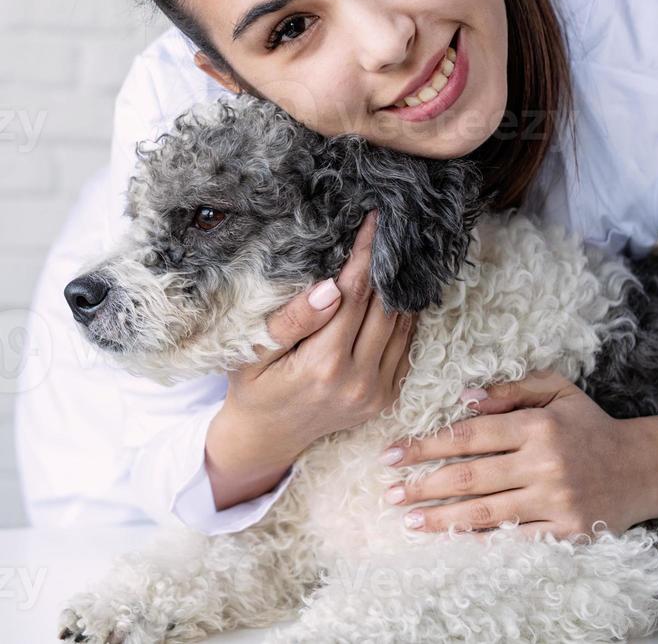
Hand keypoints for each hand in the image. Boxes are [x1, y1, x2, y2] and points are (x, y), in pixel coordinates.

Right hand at [206, 210, 417, 510]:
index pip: (354, 295)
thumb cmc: (253, 387)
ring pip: (402, 325)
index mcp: (323, 366)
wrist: (267, 436)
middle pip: (385, 306)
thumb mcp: (254, 353)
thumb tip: (330, 289)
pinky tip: (394, 290)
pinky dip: (404, 316)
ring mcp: (377, 393)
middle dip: (388, 263)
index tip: (375, 220)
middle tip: (391, 226)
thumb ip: (291, 321)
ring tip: (397, 251)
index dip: (366, 254)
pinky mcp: (386, 398)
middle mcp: (358, 381)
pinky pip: (405, 346)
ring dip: (401, 287)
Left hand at [380, 369, 657, 538]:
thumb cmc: (591, 425)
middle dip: (423, 485)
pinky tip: (451, 539)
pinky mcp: (567, 531)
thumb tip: (464, 398)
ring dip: (442, 518)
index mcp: (537, 426)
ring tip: (410, 519)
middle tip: (391, 492)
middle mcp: (545, 464)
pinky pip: (514, 538)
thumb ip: (510, 390)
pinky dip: (480, 540)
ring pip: (486, 512)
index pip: (467, 436)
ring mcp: (556, 501)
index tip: (391, 454)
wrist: (645, 468)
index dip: (425, 445)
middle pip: (469, 476)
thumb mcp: (556, 390)